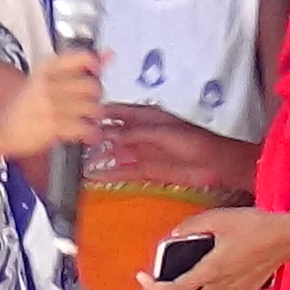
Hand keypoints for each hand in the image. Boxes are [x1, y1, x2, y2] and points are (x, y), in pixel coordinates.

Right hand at [0, 49, 102, 158]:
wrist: (1, 128)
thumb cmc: (27, 105)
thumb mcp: (48, 78)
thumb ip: (79, 67)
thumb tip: (109, 54)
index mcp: (48, 67)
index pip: (83, 57)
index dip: (96, 64)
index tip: (97, 72)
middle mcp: (50, 83)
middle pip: (93, 85)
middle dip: (96, 97)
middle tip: (89, 103)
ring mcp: (52, 105)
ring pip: (93, 108)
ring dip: (94, 117)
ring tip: (86, 119)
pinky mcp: (54, 125)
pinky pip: (86, 128)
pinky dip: (91, 133)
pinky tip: (86, 134)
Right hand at [89, 105, 244, 189]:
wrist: (214, 164)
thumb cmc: (194, 141)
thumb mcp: (163, 132)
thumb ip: (136, 133)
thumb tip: (112, 136)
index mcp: (146, 116)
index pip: (117, 111)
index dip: (99, 113)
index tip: (80, 115)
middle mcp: (141, 133)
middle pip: (112, 133)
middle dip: (95, 137)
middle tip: (75, 143)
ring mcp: (143, 152)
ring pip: (115, 154)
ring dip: (99, 158)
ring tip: (79, 164)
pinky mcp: (147, 170)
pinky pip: (124, 171)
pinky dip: (109, 174)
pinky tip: (94, 178)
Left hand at [140, 204, 289, 289]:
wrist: (286, 238)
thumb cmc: (254, 226)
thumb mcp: (218, 218)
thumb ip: (193, 226)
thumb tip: (176, 233)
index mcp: (209, 272)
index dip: (152, 287)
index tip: (142, 278)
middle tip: (176, 281)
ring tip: (196, 279)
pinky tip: (217, 277)